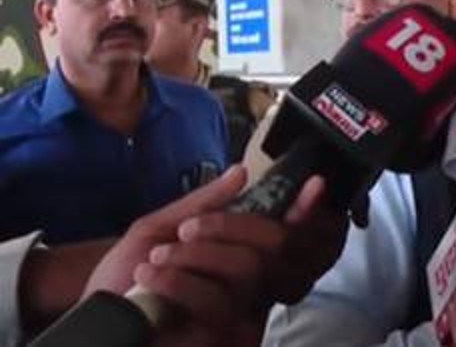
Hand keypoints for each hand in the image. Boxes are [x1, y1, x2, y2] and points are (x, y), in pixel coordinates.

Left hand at [84, 165, 339, 346]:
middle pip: (272, 246)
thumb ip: (200, 205)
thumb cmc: (123, 282)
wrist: (93, 325)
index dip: (303, 209)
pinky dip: (179, 280)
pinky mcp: (223, 337)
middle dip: (228, 227)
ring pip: (246, 268)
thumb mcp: (157, 231)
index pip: (282, 233)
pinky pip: (217, 300)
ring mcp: (238, 314)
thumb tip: (241, 172)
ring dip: (195, 256)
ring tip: (155, 260)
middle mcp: (248, 287)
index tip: (315, 185)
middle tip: (187, 230)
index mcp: (236, 258)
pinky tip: (150, 279)